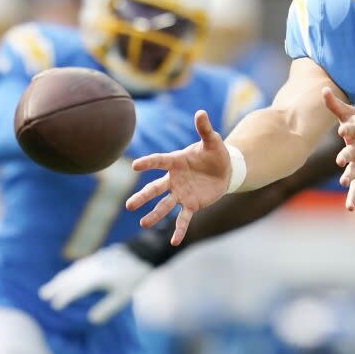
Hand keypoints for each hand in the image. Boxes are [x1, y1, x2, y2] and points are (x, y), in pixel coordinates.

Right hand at [38, 244, 151, 324]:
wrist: (141, 253)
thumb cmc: (132, 276)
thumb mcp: (122, 296)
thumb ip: (106, 308)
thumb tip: (91, 319)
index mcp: (95, 278)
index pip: (74, 289)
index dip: (63, 298)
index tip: (56, 307)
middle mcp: (90, 268)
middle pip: (68, 278)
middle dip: (55, 287)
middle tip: (43, 296)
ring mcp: (92, 261)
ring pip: (71, 271)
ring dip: (58, 279)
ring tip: (47, 287)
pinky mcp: (95, 257)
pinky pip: (76, 266)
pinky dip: (67, 272)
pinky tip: (65, 276)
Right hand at [128, 110, 230, 244]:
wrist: (225, 170)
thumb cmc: (215, 153)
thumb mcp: (212, 141)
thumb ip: (205, 128)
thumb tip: (201, 112)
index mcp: (176, 161)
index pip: (159, 161)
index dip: (148, 163)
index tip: (135, 166)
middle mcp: (174, 179)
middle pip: (155, 189)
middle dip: (143, 197)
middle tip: (129, 206)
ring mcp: (181, 193)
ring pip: (164, 205)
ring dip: (154, 215)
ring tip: (143, 224)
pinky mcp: (191, 204)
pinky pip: (183, 218)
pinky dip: (179, 230)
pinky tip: (174, 242)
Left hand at [322, 87, 354, 209]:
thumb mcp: (351, 114)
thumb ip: (335, 105)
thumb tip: (322, 89)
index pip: (353, 129)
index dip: (348, 129)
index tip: (342, 130)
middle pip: (354, 152)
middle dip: (348, 155)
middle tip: (341, 160)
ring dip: (351, 176)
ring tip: (344, 182)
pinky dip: (354, 197)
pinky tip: (349, 207)